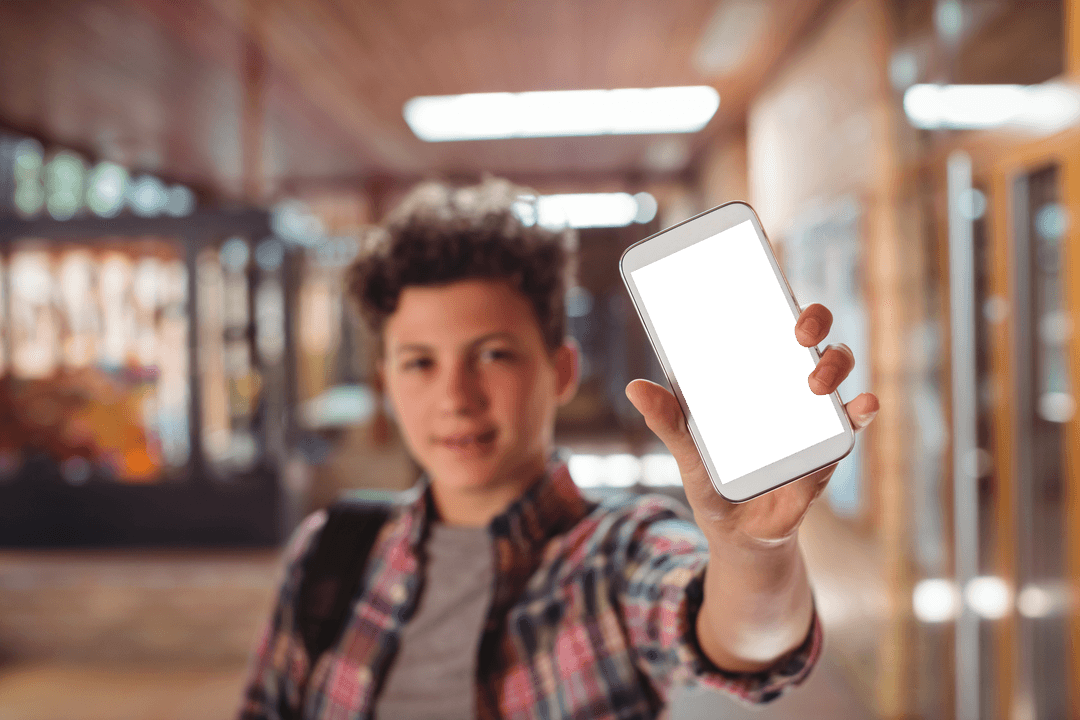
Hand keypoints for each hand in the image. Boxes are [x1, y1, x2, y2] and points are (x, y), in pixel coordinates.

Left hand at [624, 303, 878, 548]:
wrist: (737, 534)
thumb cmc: (714, 480)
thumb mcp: (688, 452)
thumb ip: (668, 421)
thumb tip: (635, 388)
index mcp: (752, 375)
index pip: (766, 324)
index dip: (772, 297)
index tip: (767, 282)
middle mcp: (786, 384)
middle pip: (810, 336)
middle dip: (812, 322)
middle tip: (798, 330)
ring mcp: (811, 413)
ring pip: (835, 370)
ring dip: (833, 366)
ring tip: (816, 380)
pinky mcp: (827, 448)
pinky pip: (851, 424)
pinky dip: (861, 412)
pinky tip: (862, 406)